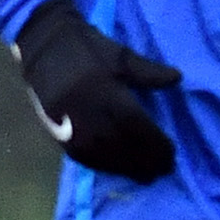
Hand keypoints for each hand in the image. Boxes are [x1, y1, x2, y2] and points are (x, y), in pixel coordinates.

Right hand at [15, 1, 185, 181]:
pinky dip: (103, 166)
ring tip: (144, 175)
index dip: (158, 146)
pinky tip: (115, 168)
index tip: (172, 154)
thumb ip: (148, 71)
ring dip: (127, 168)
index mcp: (109, 95)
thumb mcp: (120, 55)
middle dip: (146, 161)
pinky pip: (83, 158)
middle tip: (163, 170)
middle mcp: (91, 117)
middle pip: (125, 149)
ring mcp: (72, 128)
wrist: (42, 45)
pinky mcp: (57, 133)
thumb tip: (177, 78)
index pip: (140, 130)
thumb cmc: (85, 47)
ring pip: (106, 158)